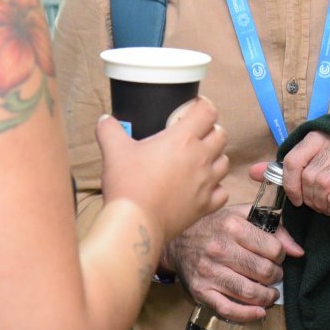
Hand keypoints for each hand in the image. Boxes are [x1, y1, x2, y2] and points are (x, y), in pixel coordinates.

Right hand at [97, 97, 228, 245]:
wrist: (134, 224)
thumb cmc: (127, 185)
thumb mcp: (114, 151)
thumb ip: (109, 130)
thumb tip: (104, 120)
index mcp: (182, 139)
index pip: (207, 111)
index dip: (203, 105)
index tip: (193, 108)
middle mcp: (200, 158)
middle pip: (220, 135)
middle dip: (210, 130)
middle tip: (195, 134)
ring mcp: (206, 183)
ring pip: (225, 162)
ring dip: (215, 157)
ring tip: (199, 160)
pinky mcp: (205, 206)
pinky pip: (222, 192)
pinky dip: (216, 188)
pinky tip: (203, 187)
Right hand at [161, 202, 305, 322]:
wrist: (177, 242)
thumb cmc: (214, 227)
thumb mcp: (242, 216)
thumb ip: (273, 227)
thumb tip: (298, 251)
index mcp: (232, 226)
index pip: (272, 248)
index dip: (281, 255)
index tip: (277, 257)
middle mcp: (220, 249)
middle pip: (263, 271)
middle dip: (276, 276)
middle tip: (274, 275)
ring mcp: (209, 272)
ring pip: (249, 292)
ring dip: (267, 297)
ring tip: (270, 293)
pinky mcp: (201, 292)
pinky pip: (228, 309)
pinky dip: (248, 315)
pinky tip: (259, 311)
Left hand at [276, 131, 329, 214]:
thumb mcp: (310, 163)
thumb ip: (283, 169)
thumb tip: (253, 173)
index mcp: (315, 138)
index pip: (292, 160)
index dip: (290, 185)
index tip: (296, 199)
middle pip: (308, 176)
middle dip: (309, 198)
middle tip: (314, 204)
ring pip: (322, 183)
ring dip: (321, 202)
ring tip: (325, 206)